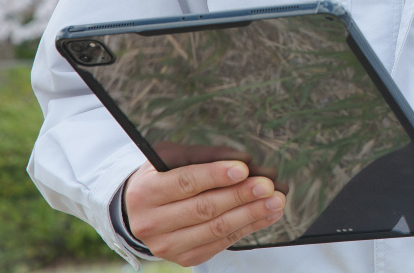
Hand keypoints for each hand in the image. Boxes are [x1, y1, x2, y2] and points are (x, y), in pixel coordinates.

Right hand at [124, 159, 285, 266]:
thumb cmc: (161, 177)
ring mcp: (166, 245)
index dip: (215, 175)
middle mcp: (151, 222)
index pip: (185, 183)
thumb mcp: (172, 157)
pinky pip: (220, 244)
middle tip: (268, 186)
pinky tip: (266, 216)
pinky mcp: (183, 257)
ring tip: (275, 201)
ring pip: (215, 229)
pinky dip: (247, 229)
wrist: (138, 212)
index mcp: (146, 191)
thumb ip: (204, 156)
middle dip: (240, 196)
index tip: (243, 169)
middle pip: (204, 209)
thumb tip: (243, 161)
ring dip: (250, 215)